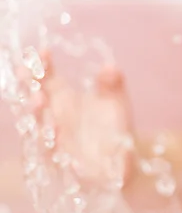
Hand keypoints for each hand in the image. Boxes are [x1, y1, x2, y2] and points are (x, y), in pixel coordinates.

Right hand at [33, 50, 134, 187]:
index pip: (46, 79)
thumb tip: (110, 67)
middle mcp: (55, 118)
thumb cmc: (114, 127)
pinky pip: (53, 152)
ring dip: (38, 113)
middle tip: (28, 72)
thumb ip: (112, 84)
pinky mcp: (65, 161)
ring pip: (39, 126)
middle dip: (30, 89)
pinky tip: (57, 130)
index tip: (42, 51)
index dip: (41, 65)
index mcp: (65, 99)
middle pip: (36, 102)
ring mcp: (57, 139)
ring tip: (40, 100)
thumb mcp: (117, 102)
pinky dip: (53, 141)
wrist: (121, 161)